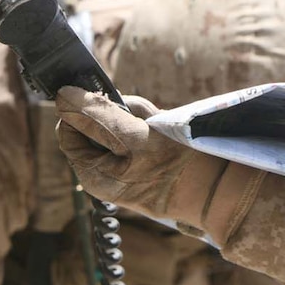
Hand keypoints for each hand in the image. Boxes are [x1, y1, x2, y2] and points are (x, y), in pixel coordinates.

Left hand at [55, 87, 192, 213]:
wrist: (221, 188)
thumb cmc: (176, 168)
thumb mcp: (133, 138)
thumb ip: (98, 117)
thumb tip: (63, 96)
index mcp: (93, 174)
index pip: (69, 131)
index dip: (83, 111)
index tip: (110, 101)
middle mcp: (108, 171)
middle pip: (98, 123)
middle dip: (121, 112)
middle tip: (143, 120)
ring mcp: (131, 164)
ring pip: (124, 121)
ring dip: (141, 115)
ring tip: (162, 125)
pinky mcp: (152, 156)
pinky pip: (144, 128)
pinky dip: (155, 121)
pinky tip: (171, 130)